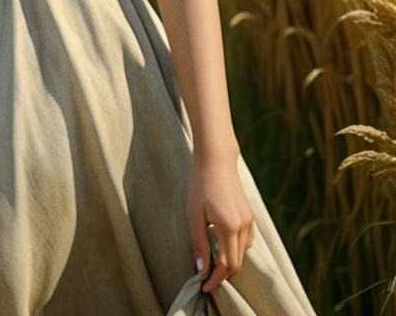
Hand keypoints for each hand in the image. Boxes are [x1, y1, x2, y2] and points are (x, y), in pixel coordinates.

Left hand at [187, 148, 254, 292]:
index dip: (216, 279)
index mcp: (228, 227)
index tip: (204, 285)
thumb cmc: (200, 184)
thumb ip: (199, 243)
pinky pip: (246, 241)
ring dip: (230, 261)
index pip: (227, 265)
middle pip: (237, 263)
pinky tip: (222, 243)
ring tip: (212, 260)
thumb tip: (201, 268)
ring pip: (243, 253)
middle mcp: (243, 226)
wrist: (216, 159)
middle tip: (205, 276)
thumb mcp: (194, 215)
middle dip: (223, 274)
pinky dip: (236, 249)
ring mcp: (249, 221)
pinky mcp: (249, 215)